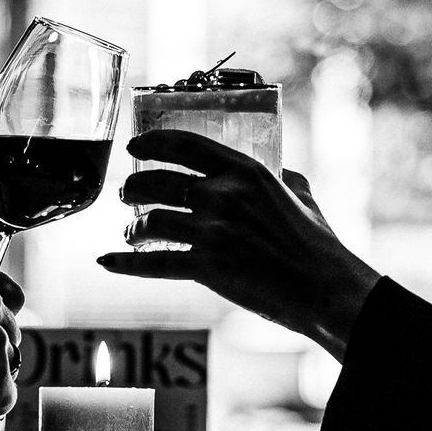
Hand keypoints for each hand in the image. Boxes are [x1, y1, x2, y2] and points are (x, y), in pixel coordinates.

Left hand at [99, 131, 379, 356]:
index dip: (152, 142)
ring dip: (132, 226)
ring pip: (151, 221)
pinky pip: (154, 264)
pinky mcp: (207, 268)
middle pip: (157, 181)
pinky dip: (126, 263)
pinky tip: (107, 262)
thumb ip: (281, 177)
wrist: (324, 288)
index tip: (135, 146)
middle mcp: (224, 195)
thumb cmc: (317, 243)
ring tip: (131, 230)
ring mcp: (213, 232)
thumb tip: (277, 170)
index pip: (185, 144)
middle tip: (127, 194)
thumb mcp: (300, 195)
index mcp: (246, 171)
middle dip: (133, 188)